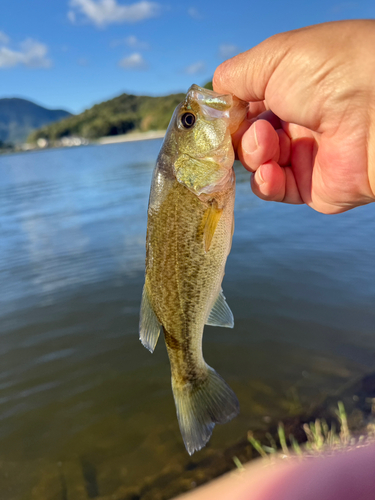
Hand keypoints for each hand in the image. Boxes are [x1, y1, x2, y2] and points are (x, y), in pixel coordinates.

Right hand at [213, 20, 374, 213]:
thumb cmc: (328, 72)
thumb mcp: (272, 59)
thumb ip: (234, 77)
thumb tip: (214, 97)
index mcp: (291, 87)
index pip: (246, 105)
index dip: (228, 114)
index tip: (216, 118)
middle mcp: (297, 120)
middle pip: (246, 137)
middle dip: (239, 135)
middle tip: (251, 130)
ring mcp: (303, 154)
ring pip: (255, 163)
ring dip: (252, 154)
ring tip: (267, 144)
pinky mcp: (310, 186)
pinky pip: (273, 189)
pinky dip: (264, 182)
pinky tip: (269, 171)